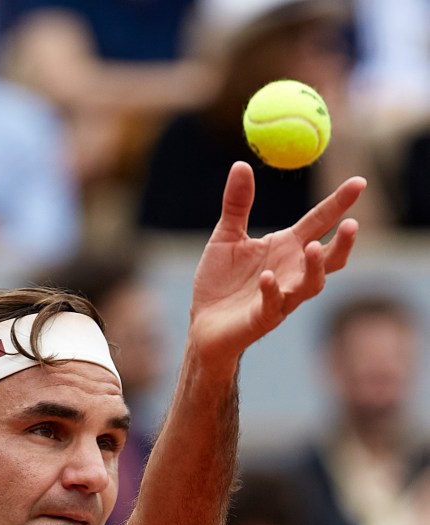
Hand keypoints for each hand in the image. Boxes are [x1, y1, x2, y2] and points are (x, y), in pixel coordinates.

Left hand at [189, 161, 365, 376]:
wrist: (202, 323)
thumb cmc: (219, 282)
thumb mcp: (226, 236)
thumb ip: (237, 203)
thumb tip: (242, 164)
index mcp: (286, 248)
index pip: (319, 222)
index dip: (339, 203)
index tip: (359, 182)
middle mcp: (291, 272)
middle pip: (329, 258)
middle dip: (342, 243)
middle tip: (352, 223)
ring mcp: (281, 297)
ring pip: (311, 285)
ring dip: (315, 267)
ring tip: (313, 247)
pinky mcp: (262, 318)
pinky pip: (272, 304)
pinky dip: (271, 290)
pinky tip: (266, 277)